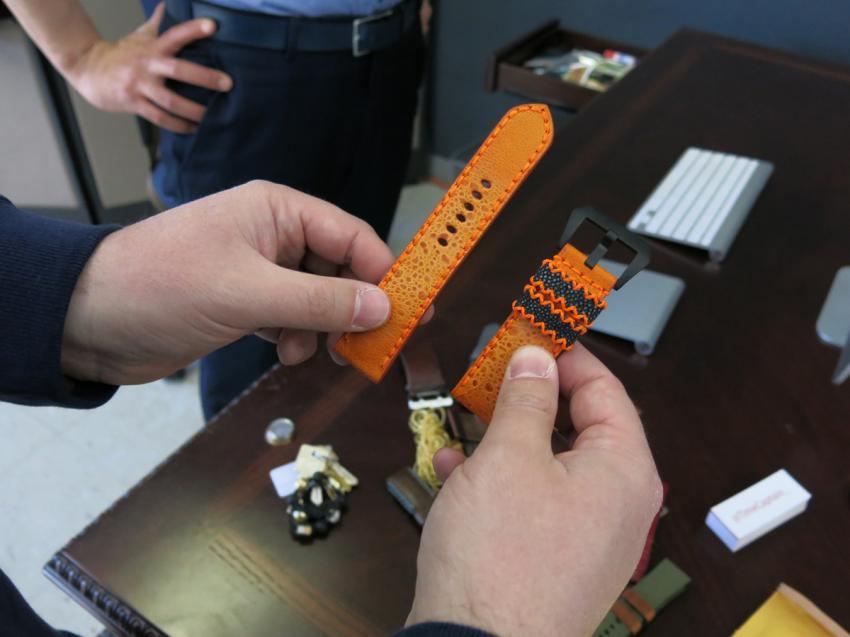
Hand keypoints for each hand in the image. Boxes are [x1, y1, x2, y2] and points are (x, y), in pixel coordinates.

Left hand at [61, 181, 394, 384]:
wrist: (90, 318)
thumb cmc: (164, 286)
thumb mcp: (249, 293)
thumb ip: (320, 301)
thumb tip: (385, 308)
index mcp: (277, 210)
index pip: (352, 236)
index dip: (384, 273)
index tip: (411, 311)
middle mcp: (273, 234)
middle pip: (339, 268)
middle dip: (352, 306)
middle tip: (368, 344)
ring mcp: (258, 268)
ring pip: (317, 296)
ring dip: (322, 327)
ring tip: (311, 351)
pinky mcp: (244, 300)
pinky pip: (291, 315)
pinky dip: (296, 335)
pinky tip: (283, 351)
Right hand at [67, 2, 231, 132]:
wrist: (88, 71)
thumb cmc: (121, 54)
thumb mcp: (139, 36)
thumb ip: (158, 24)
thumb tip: (168, 4)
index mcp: (151, 47)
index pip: (175, 34)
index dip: (193, 29)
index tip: (213, 25)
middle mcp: (147, 65)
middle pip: (178, 70)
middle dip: (205, 77)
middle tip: (228, 83)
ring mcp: (139, 85)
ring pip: (171, 100)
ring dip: (194, 110)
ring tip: (214, 116)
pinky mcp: (134, 103)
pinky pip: (160, 118)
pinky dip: (178, 125)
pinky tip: (194, 129)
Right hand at [409, 345, 661, 636]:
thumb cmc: (502, 558)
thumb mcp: (509, 457)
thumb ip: (526, 399)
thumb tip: (536, 358)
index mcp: (623, 472)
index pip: (605, 391)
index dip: (567, 356)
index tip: (532, 333)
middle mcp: (615, 506)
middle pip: (577, 428)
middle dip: (530, 397)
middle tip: (494, 371)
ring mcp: (585, 538)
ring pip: (547, 465)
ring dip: (505, 437)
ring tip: (466, 417)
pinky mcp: (552, 562)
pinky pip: (532, 503)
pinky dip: (497, 480)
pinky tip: (453, 469)